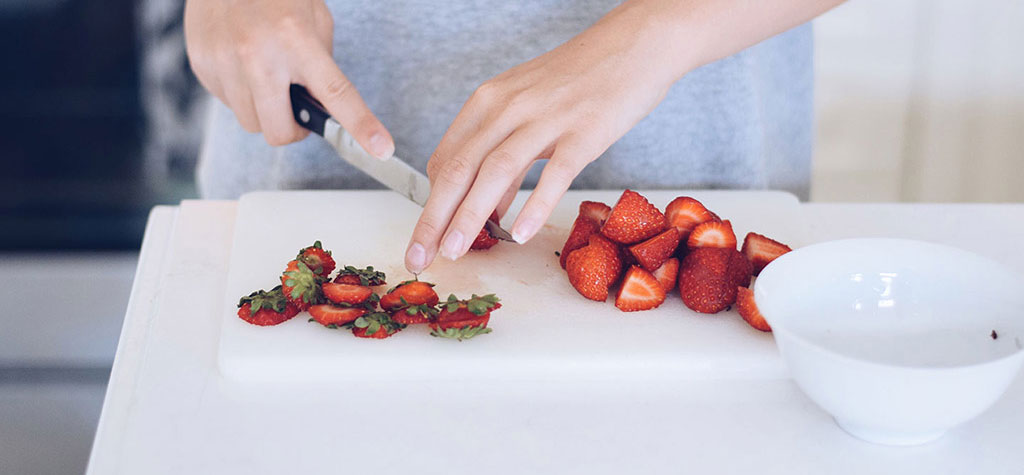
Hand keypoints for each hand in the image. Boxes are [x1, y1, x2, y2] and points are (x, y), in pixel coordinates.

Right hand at [184, 0, 393, 155]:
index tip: (380, 149)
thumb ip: (323, 64)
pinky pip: (228, 104)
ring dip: (264, 111)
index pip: (335, 93)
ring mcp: (225, 63)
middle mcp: (258, 55)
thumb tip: (326, 108)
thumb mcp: (313, 18)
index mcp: (296, 40)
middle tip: (297, 108)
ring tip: (265, 77)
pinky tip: (241, 65)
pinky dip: (240, 94)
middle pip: (279, 131)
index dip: (360, 126)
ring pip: (252, 123)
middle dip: (292, 129)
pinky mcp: (202, 67)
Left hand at [404, 1, 691, 272]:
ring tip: (455, 251)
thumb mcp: (528, 110)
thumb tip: (486, 209)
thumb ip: (505, 156)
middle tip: (419, 256)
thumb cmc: (580, 81)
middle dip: (434, 218)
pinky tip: (522, 234)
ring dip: (470, 216)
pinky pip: (555, 172)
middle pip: (459, 168)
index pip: (445, 160)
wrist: (634, 44)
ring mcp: (547, 118)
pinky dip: (535, 206)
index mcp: (489, 101)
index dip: (430, 205)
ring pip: (496, 171)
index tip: (424, 239)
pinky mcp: (585, 131)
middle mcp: (509, 107)